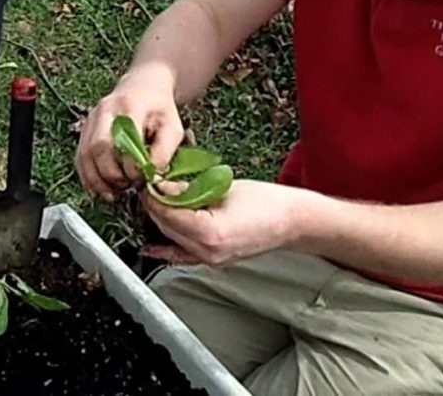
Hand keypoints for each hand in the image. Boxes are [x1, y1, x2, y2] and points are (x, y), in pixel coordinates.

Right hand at [75, 65, 183, 200]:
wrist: (144, 87)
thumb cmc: (160, 110)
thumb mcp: (173, 128)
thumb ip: (165, 153)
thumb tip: (152, 178)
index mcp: (129, 106)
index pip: (124, 141)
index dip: (132, 167)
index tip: (143, 179)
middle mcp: (105, 110)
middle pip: (99, 148)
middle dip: (112, 174)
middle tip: (128, 186)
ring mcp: (91, 119)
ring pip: (85, 154)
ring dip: (97, 179)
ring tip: (114, 192)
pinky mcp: (85, 129)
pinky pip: (79, 157)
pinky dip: (87, 177)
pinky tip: (99, 189)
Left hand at [139, 179, 307, 266]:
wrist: (292, 221)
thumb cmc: (267, 202)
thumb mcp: (224, 188)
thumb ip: (191, 190)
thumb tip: (165, 186)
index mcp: (210, 232)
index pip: (168, 213)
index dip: (155, 195)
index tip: (150, 181)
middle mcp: (208, 251)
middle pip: (166, 227)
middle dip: (155, 206)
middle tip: (151, 187)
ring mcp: (210, 260)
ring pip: (172, 240)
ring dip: (162, 220)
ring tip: (156, 202)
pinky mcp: (213, 261)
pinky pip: (182, 256)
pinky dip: (166, 249)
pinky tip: (151, 247)